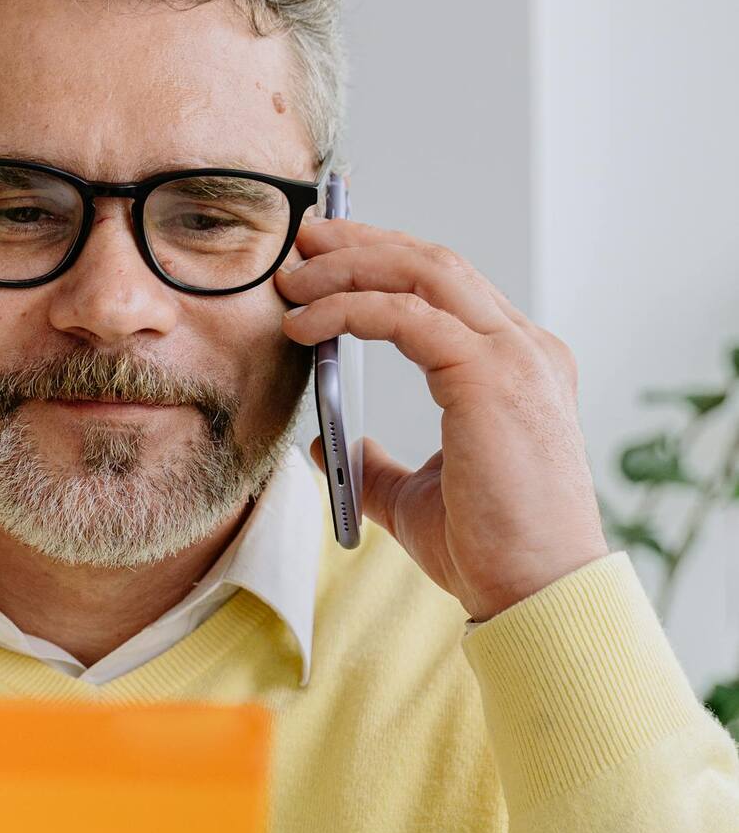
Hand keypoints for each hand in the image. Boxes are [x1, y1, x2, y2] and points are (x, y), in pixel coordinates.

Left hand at [276, 214, 609, 622]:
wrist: (538, 593)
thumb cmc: (492, 552)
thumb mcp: (415, 498)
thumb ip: (376, 465)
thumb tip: (325, 445)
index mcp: (517, 366)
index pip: (446, 288)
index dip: (383, 261)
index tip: (325, 256)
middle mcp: (524, 349)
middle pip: (435, 264)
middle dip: (362, 243)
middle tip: (303, 239)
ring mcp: (514, 357)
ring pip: (423, 274)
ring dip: (349, 264)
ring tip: (293, 277)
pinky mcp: (489, 377)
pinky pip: (407, 316)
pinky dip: (350, 308)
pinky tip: (306, 324)